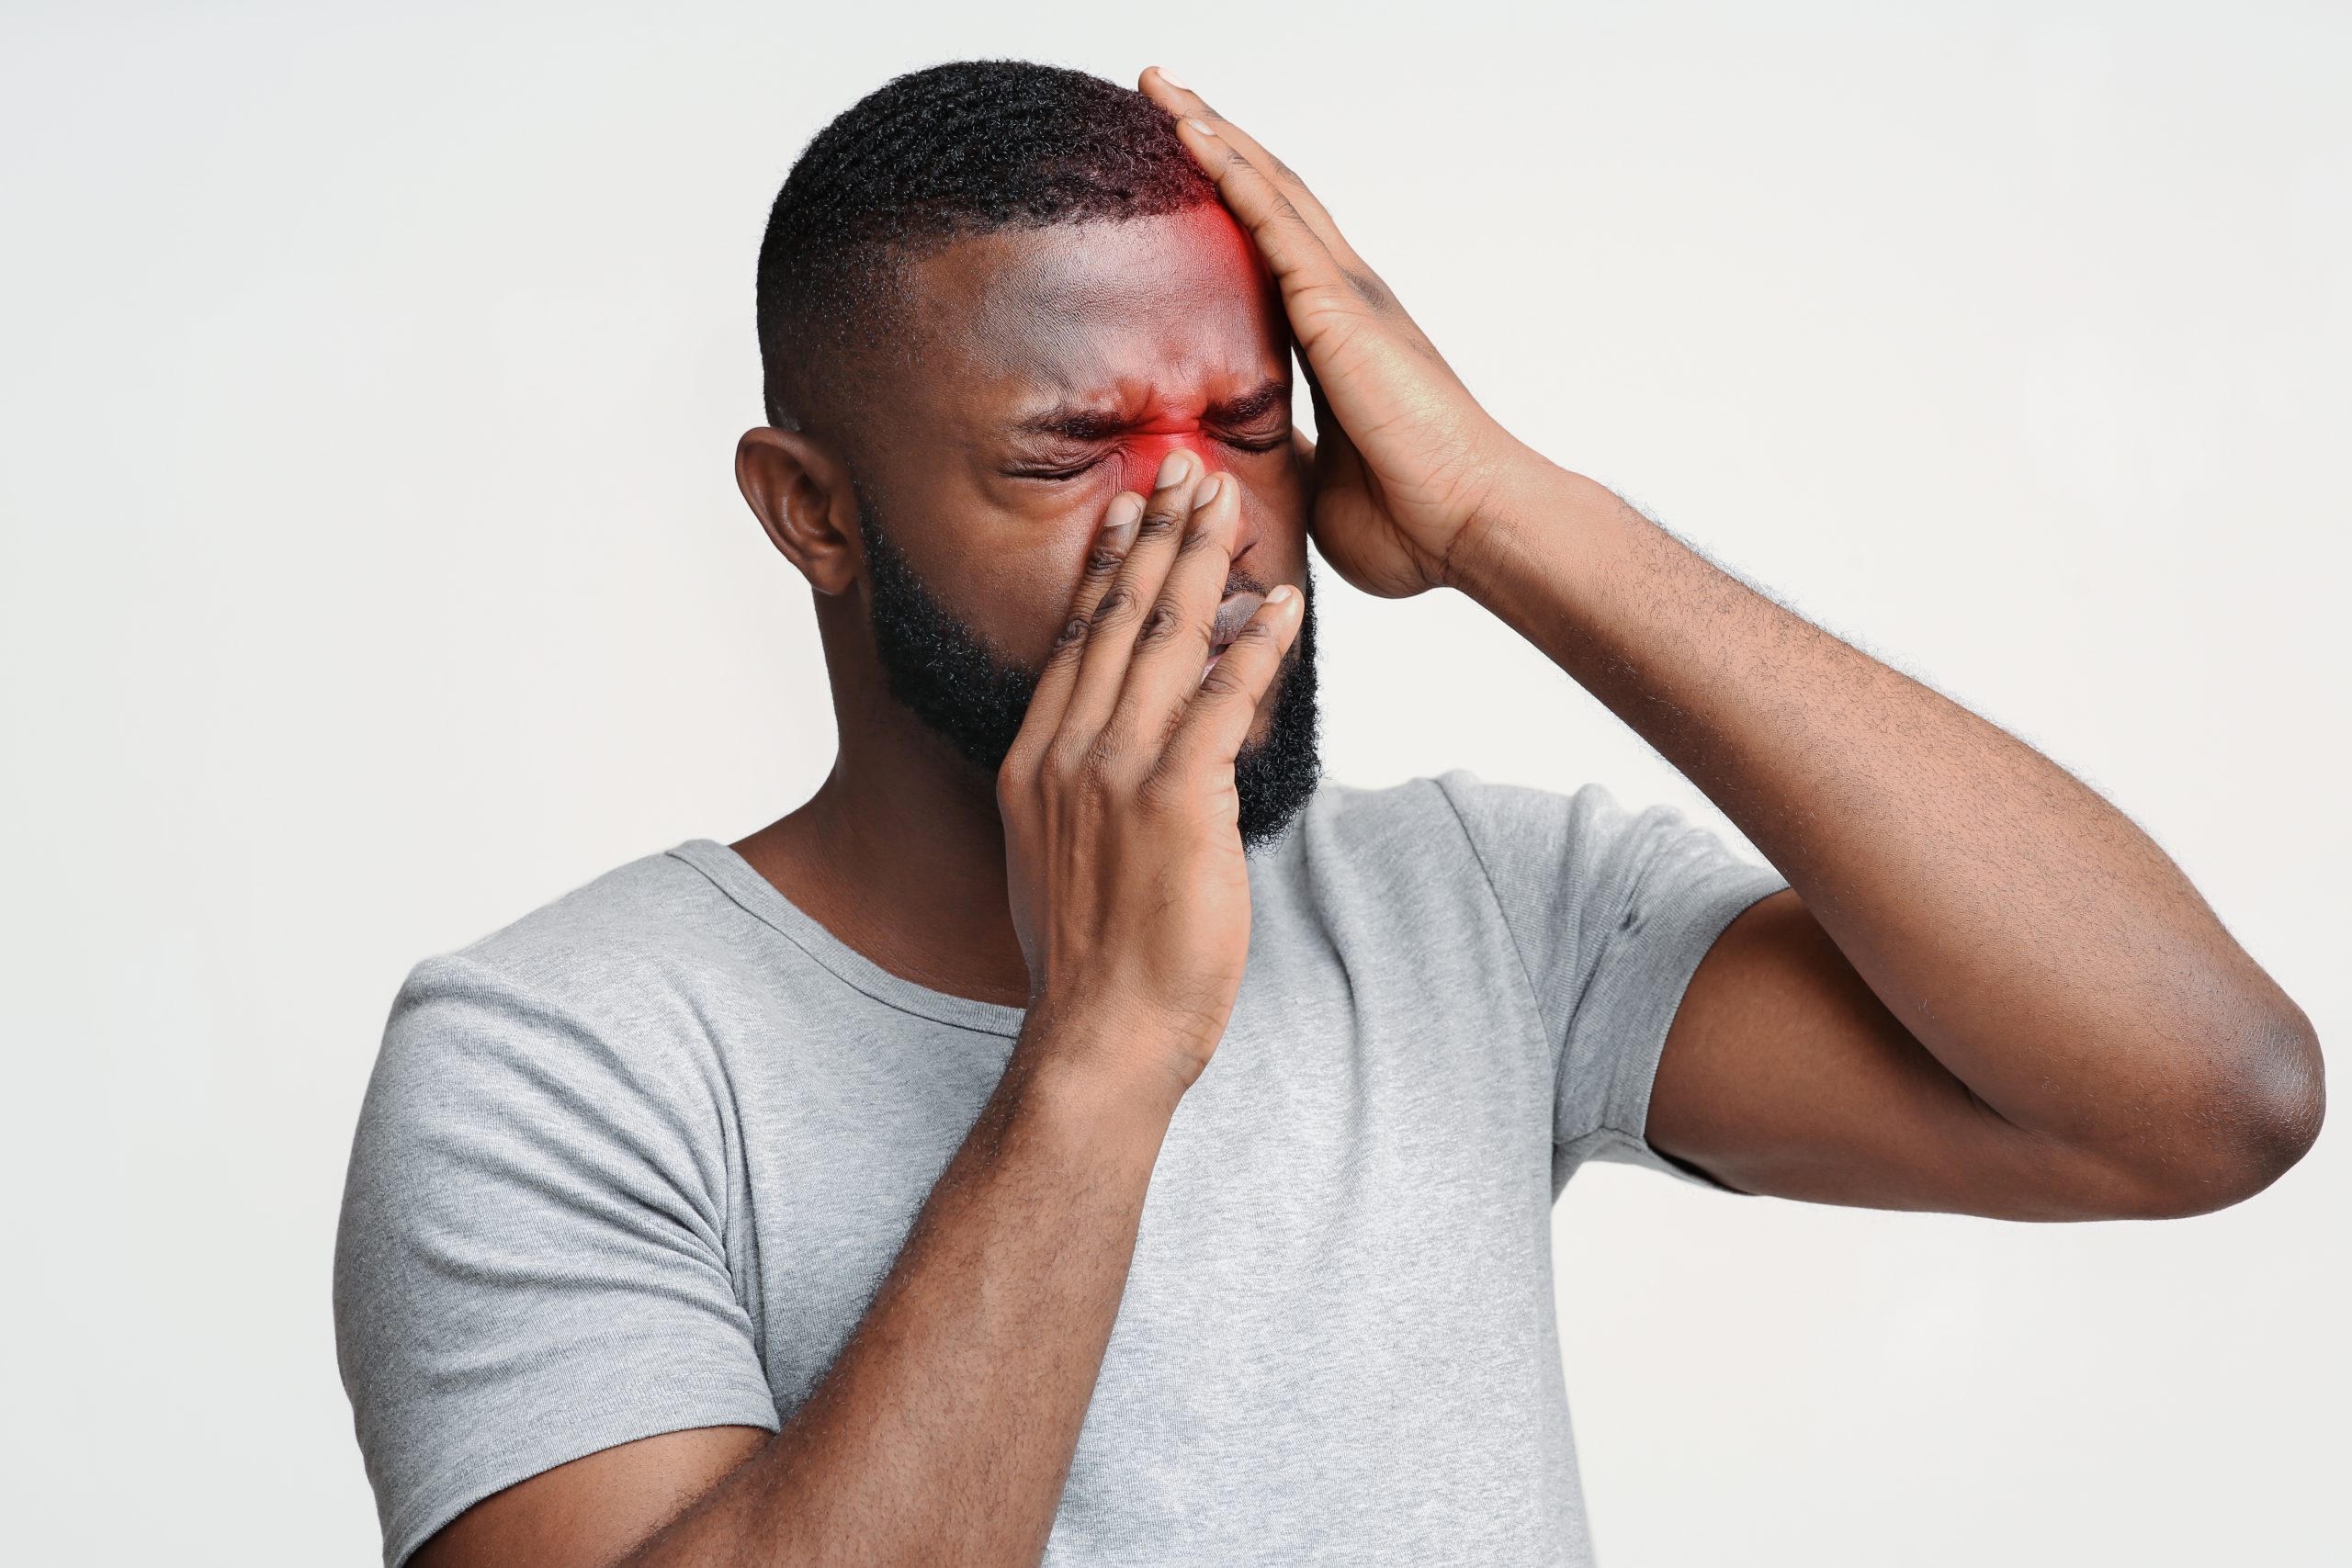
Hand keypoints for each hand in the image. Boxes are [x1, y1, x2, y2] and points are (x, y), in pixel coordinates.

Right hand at [997, 452, 1305, 1096]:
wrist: (1098, 1036)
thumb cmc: (1091, 966)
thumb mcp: (1059, 865)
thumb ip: (1079, 800)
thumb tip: (1109, 773)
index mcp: (1034, 764)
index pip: (1075, 642)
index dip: (1106, 567)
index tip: (1127, 509)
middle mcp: (1066, 754)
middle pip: (1116, 619)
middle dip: (1156, 536)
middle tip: (1186, 467)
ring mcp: (1114, 775)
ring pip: (1162, 641)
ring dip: (1203, 564)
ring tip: (1233, 504)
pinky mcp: (1175, 803)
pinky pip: (1218, 703)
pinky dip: (1253, 648)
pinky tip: (1283, 606)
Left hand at [1141, 67, 1547, 599]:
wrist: (1471, 529)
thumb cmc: (1413, 526)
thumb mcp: (1319, 482)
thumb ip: (1284, 453)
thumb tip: (1240, 455)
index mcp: (1339, 339)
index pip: (1271, 251)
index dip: (1230, 202)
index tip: (1183, 166)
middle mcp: (1346, 300)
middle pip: (1270, 197)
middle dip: (1215, 141)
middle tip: (1162, 92)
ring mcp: (1346, 296)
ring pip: (1268, 189)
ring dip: (1213, 134)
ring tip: (1162, 86)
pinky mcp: (1339, 307)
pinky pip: (1273, 221)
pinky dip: (1231, 172)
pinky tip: (1192, 133)